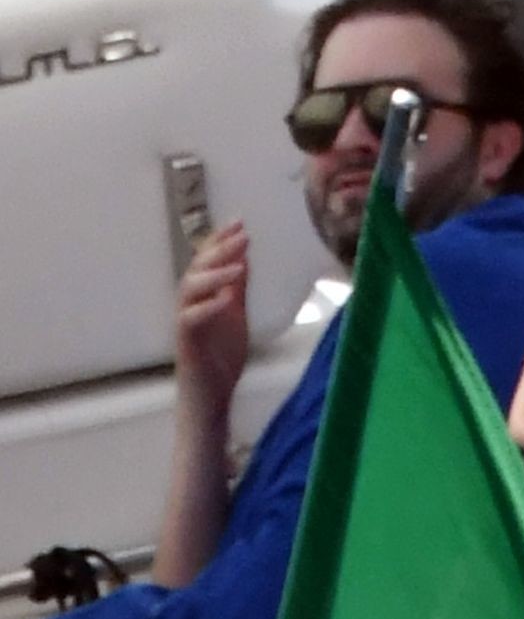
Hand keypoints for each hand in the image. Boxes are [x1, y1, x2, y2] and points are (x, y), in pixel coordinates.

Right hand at [175, 221, 249, 416]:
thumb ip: (236, 288)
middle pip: (196, 269)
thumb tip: (243, 257)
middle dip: (218, 249)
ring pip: (188, 290)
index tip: (239, 222)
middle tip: (241, 234)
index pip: (207, 261)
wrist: (211, 396)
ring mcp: (185, 323)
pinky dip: (208, 308)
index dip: (219, 240)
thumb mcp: (235, 315)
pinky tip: (226, 298)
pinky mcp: (186, 343)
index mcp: (203, 296)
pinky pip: (190, 321)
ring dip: (213, 274)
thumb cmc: (220, 356)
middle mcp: (190, 305)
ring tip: (238, 265)